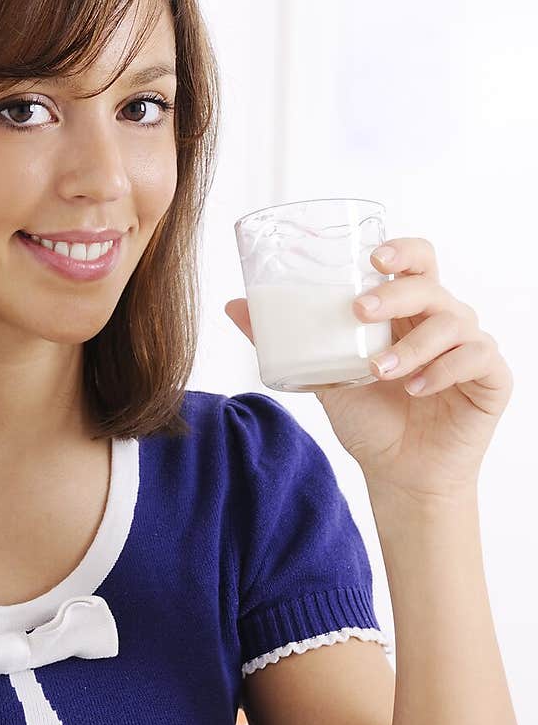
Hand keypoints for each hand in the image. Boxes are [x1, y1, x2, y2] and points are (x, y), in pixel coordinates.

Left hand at [225, 238, 513, 502]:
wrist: (398, 474)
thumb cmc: (369, 420)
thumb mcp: (320, 377)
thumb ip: (285, 342)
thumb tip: (234, 305)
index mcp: (408, 311)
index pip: (417, 261)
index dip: (402, 250)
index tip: (373, 257)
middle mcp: (442, 321)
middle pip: (431, 285)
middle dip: (395, 294)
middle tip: (359, 311)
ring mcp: (470, 347)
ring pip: (453, 321)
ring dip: (412, 344)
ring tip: (379, 370)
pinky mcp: (491, 378)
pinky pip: (477, 357)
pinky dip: (443, 370)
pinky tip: (416, 389)